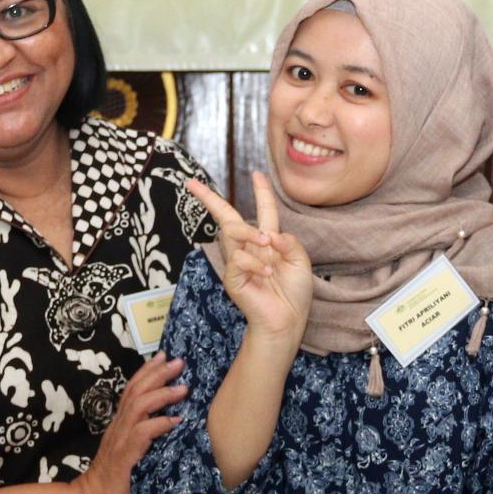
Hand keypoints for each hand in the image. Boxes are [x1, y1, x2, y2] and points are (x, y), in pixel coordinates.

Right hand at [78, 354, 185, 493]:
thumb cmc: (117, 479)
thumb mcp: (132, 450)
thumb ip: (144, 435)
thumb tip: (171, 421)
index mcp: (120, 423)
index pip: (132, 389)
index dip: (147, 371)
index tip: (164, 356)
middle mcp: (119, 426)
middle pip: (136, 390)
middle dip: (158, 373)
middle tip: (179, 361)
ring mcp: (121, 439)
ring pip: (139, 406)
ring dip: (162, 394)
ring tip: (183, 388)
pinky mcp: (125, 455)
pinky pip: (142, 433)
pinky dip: (160, 424)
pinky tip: (176, 421)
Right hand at [186, 173, 313, 341]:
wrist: (287, 320)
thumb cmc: (295, 294)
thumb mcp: (301, 262)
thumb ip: (289, 242)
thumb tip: (270, 233)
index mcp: (268, 242)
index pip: (264, 211)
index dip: (261, 192)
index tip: (257, 173)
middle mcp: (250, 248)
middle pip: (227, 216)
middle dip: (209, 198)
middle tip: (191, 184)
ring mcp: (238, 262)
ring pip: (233, 231)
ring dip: (252, 234)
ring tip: (268, 246)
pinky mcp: (232, 277)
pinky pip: (238, 258)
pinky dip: (255, 263)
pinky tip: (266, 274)